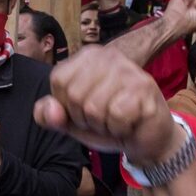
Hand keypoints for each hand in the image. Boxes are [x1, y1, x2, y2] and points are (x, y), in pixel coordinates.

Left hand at [35, 45, 179, 166]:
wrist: (145, 139)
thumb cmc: (107, 124)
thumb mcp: (71, 121)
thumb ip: (49, 115)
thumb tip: (50, 109)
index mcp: (88, 56)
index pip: (58, 80)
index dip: (68, 105)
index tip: (86, 109)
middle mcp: (108, 56)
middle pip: (75, 95)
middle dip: (85, 119)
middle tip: (104, 118)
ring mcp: (128, 70)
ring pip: (94, 108)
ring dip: (103, 126)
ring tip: (116, 120)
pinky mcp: (144, 87)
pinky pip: (116, 115)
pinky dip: (119, 128)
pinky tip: (129, 123)